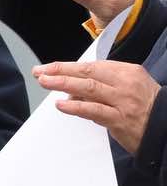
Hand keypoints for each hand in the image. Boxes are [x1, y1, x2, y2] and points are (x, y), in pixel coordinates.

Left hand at [33, 60, 162, 154]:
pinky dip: (76, 107)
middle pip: (86, 72)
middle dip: (59, 71)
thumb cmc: (146, 108)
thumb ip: (102, 86)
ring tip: (45, 82)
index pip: (91, 65)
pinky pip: (94, 111)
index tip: (48, 68)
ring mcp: (123, 101)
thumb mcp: (127, 88)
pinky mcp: (121, 120)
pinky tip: (61, 105)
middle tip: (39, 72)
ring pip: (88, 88)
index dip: (66, 66)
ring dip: (63, 84)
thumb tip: (71, 90)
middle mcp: (125, 83)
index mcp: (127, 71)